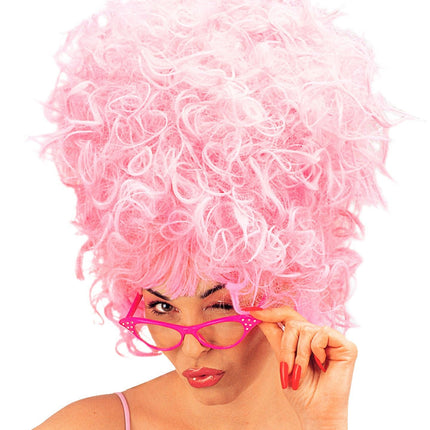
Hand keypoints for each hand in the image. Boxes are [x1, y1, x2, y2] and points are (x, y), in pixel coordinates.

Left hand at [247, 306, 356, 428]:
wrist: (315, 412)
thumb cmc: (301, 390)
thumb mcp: (282, 358)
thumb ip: (274, 335)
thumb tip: (259, 315)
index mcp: (304, 337)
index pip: (288, 315)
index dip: (272, 312)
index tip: (255, 313)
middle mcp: (319, 334)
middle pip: (294, 323)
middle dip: (286, 347)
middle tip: (287, 368)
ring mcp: (333, 339)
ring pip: (306, 329)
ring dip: (299, 355)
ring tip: (301, 374)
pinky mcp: (346, 345)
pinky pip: (323, 333)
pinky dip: (317, 351)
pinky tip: (322, 365)